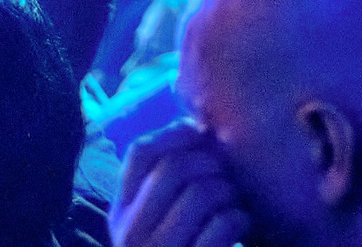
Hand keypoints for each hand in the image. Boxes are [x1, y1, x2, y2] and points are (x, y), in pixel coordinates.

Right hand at [112, 122, 250, 246]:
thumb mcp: (155, 224)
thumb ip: (164, 185)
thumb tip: (198, 125)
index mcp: (120, 216)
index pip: (140, 153)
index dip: (177, 134)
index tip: (202, 137)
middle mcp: (131, 237)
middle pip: (175, 167)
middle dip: (211, 164)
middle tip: (225, 176)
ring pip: (201, 193)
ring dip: (229, 192)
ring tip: (233, 203)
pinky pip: (222, 227)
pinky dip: (239, 219)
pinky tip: (241, 225)